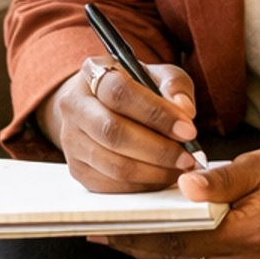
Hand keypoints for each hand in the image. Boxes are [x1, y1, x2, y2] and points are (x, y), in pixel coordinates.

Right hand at [42, 58, 200, 193]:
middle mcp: (74, 105)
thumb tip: (184, 111)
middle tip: (188, 157)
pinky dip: (143, 185)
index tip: (188, 130)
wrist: (103, 106)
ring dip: (154, 171)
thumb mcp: (159, 76)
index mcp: (93, 73)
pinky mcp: (77, 169)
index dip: (156, 113)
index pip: (119, 92)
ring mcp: (71, 140)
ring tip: (180, 167)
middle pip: (113, 132)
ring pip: (114, 164)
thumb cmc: (137, 90)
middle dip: (158, 149)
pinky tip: (162, 175)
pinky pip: (112, 185)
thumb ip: (175, 87)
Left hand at [90, 148, 259, 258]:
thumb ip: (221, 179)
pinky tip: (160, 248)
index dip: (137, 234)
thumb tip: (184, 186)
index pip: (178, 237)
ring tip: (121, 239)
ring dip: (156, 257)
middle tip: (100, 233)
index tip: (105, 226)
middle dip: (137, 246)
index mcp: (249, 235)